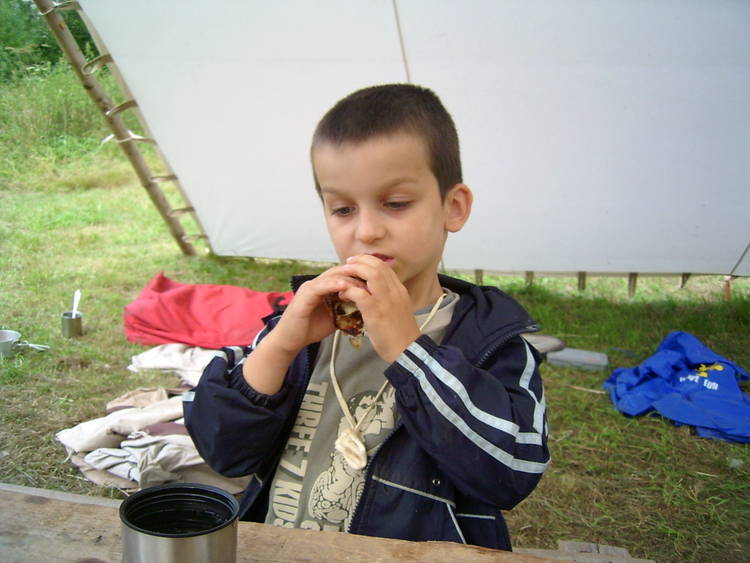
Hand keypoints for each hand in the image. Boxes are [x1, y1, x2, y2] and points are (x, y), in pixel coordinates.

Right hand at [243, 265, 363, 393]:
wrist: (290, 340)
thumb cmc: (311, 328)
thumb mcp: (335, 316)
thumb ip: (347, 308)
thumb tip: (367, 307)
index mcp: (325, 287)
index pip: (346, 274)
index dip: (362, 275)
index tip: (379, 278)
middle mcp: (317, 283)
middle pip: (341, 271)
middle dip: (358, 272)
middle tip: (375, 276)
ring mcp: (310, 288)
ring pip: (332, 276)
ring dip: (348, 277)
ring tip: (364, 279)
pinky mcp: (304, 296)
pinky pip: (320, 286)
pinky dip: (333, 285)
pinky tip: (345, 286)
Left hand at [337, 254, 420, 362]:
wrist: (407, 350)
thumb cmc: (401, 334)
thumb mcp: (399, 309)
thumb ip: (389, 298)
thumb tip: (375, 291)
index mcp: (400, 290)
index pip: (385, 267)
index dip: (370, 261)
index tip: (359, 262)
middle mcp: (394, 292)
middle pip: (377, 266)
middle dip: (360, 261)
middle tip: (347, 262)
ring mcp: (385, 301)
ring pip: (370, 274)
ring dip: (354, 270)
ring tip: (342, 272)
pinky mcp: (375, 312)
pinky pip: (360, 293)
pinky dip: (349, 290)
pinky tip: (342, 293)